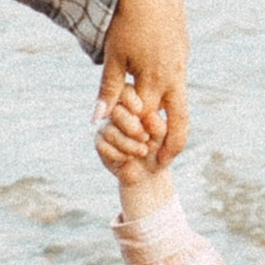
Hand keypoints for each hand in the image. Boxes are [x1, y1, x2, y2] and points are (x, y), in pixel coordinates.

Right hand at [96, 76, 176, 215]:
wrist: (148, 172)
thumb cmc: (159, 149)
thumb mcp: (164, 138)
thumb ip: (158, 126)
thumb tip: (148, 116)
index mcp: (133, 103)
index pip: (126, 91)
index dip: (130, 99)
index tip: (140, 110)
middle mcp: (117, 112)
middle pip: (115, 110)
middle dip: (130, 126)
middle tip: (145, 138)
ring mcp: (106, 126)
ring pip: (110, 130)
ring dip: (128, 144)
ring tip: (142, 151)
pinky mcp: (99, 142)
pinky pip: (103, 146)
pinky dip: (118, 154)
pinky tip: (128, 158)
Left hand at [100, 0, 188, 161]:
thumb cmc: (126, 20)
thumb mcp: (113, 57)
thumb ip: (109, 90)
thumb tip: (97, 120)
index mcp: (154, 80)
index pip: (150, 123)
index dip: (143, 141)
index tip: (140, 159)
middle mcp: (173, 76)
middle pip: (179, 121)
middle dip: (172, 145)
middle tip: (163, 162)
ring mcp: (181, 63)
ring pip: (181, 101)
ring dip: (171, 120)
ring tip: (161, 134)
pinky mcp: (182, 51)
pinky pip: (178, 81)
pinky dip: (170, 95)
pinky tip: (159, 97)